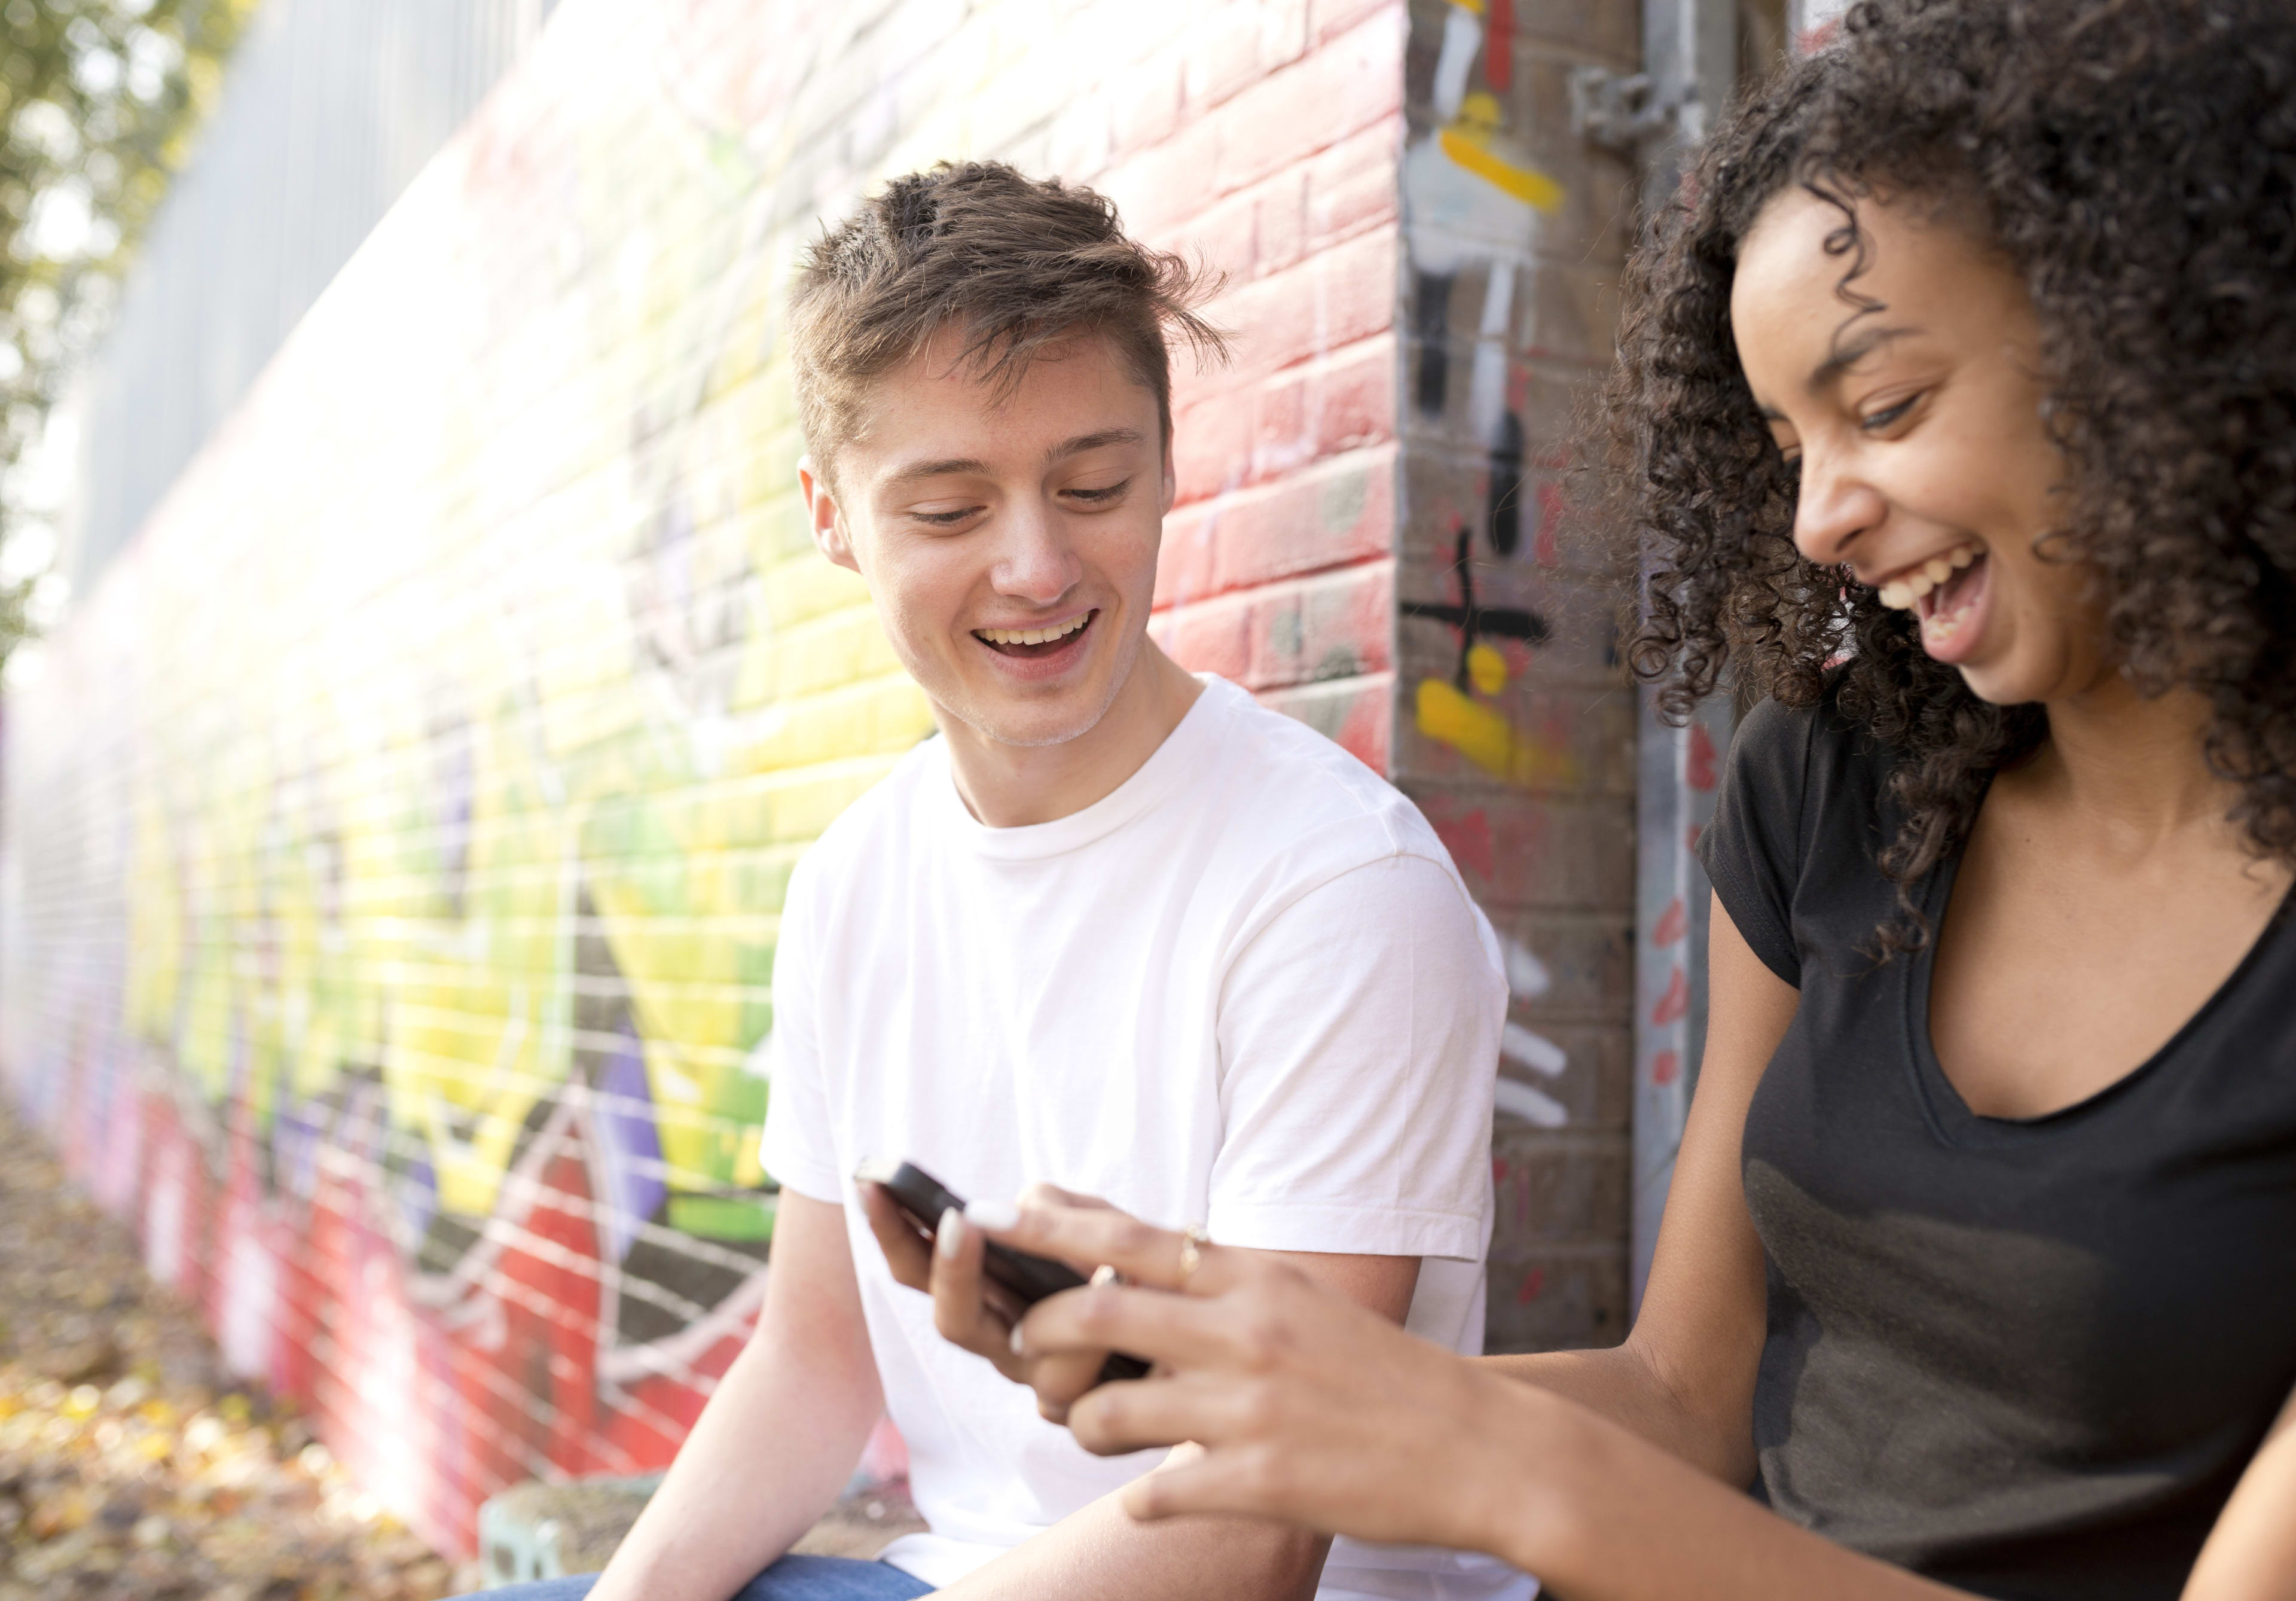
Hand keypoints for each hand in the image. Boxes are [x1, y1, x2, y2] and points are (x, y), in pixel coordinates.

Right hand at [858, 1180, 1126, 1418]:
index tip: (873, 1183)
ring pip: (1024, 1359)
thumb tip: (1018, 1211)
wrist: (1196, 1332)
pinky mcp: (1089, 1413)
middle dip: (951, 1272)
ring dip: (1060, 1314)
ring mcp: (1043, 1384)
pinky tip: (1132, 1292)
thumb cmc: (1139, 1269)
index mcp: (987, 1296)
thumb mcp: (1100, 1223)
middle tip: (959, 1221)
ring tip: (1099, 1267)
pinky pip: (1082, 1387)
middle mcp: (1005, 1345)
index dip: (890, 1231)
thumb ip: (1059, 1212)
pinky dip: (1107, 1338)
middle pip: (953, 1323)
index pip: (917, 1268)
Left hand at [980, 1201, 1566, 1557]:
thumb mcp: (1298, 1299)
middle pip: (1095, 1315)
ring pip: (1105, 1415)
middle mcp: (1245, 1334)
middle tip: (1027, 1347)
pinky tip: (1162, 1495)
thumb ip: (1215, 1278)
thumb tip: (1122, 1253)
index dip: (1049, 1226)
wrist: (1475, 1447)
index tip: (989, 1214)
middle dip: (1039, 1331)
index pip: (1130, 1240)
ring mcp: (1248, 1412)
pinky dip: (1141, 1498)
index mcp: (1255, 1280)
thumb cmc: (1376, 1371)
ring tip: (1097, 1428)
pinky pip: (1152, 1496)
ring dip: (1082, 1425)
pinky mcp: (1256, 1486)